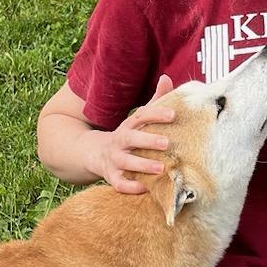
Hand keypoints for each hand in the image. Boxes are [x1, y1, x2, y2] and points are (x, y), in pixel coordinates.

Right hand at [96, 74, 175, 194]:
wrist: (93, 154)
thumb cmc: (126, 136)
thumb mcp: (137, 119)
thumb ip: (154, 102)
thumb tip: (166, 77)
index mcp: (129, 126)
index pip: (141, 116)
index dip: (156, 114)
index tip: (173, 114)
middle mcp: (120, 141)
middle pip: (131, 138)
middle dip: (148, 140)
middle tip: (167, 142)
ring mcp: (114, 159)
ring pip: (126, 162)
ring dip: (142, 165)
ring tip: (161, 168)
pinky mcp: (111, 177)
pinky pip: (119, 184)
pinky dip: (131, 187)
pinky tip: (145, 188)